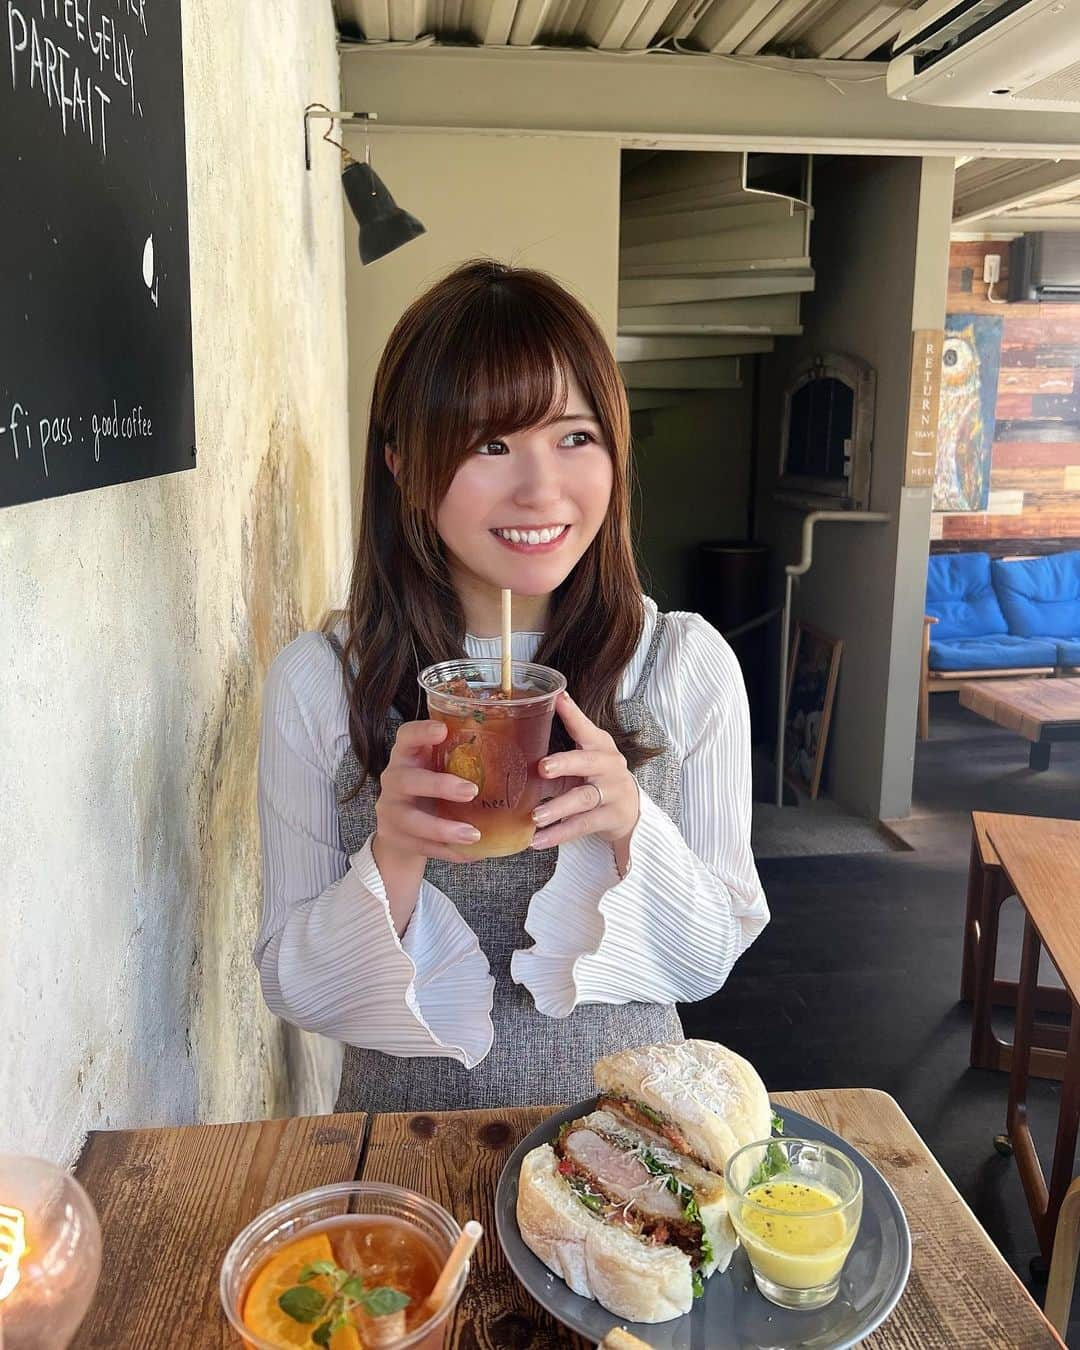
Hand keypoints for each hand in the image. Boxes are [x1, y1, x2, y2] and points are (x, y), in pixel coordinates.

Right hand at [373, 719, 482, 866]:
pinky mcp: (395, 837)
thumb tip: (528, 756)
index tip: (442, 730)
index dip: (421, 732)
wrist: (400, 826)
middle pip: (407, 780)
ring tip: (473, 834)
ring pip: (412, 820)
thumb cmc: (431, 787)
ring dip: (444, 828)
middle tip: (472, 791)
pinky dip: (449, 851)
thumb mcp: (439, 766)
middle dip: (440, 786)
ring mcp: (391, 810)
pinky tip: (472, 853)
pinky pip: (422, 846)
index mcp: (407, 755)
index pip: (406, 736)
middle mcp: (394, 779)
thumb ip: (464, 757)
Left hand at [530, 692, 639, 860]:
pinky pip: (583, 826)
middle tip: (542, 768)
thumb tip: (511, 745)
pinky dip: (559, 834)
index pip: (584, 727)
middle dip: (564, 763)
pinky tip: (538, 840)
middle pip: (586, 762)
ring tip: (535, 816)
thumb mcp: (581, 761)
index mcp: (599, 745)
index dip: (572, 713)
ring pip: (584, 798)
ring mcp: (613, 792)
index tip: (559, 699)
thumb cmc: (595, 778)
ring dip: (558, 807)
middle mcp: (609, 765)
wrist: (629, 810)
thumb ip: (557, 753)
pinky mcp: (612, 817)